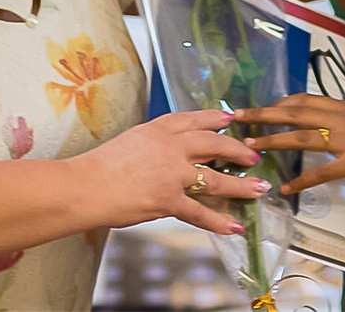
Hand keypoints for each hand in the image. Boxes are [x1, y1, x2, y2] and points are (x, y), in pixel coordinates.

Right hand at [78, 107, 267, 236]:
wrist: (85, 185)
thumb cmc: (100, 166)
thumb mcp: (129, 142)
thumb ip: (152, 145)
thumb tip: (169, 155)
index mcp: (156, 129)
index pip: (192, 120)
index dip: (213, 119)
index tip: (228, 118)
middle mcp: (169, 147)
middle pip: (213, 144)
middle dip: (237, 149)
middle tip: (252, 155)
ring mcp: (171, 173)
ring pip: (216, 179)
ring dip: (241, 185)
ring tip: (259, 188)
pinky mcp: (169, 199)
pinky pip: (201, 212)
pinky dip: (220, 222)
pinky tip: (235, 227)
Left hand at [235, 92, 344, 195]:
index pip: (306, 99)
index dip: (283, 103)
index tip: (265, 106)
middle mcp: (340, 118)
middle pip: (294, 112)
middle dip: (263, 114)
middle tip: (238, 117)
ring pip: (300, 137)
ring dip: (271, 140)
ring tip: (247, 145)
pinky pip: (323, 172)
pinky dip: (302, 180)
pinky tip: (286, 188)